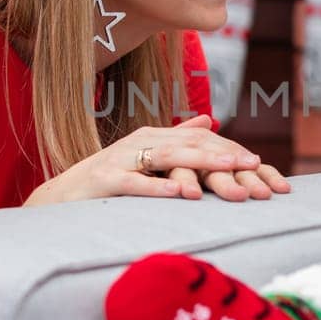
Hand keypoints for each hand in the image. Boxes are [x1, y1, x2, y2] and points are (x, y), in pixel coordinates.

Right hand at [23, 115, 274, 204]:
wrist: (60, 197)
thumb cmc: (106, 180)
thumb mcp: (144, 156)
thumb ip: (176, 138)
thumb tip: (208, 122)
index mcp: (152, 137)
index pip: (198, 141)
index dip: (230, 150)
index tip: (260, 164)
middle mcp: (139, 142)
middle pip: (189, 145)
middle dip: (225, 155)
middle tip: (255, 165)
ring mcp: (121, 159)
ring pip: (168, 158)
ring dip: (202, 164)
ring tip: (231, 171)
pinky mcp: (105, 180)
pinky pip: (136, 182)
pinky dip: (160, 186)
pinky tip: (182, 193)